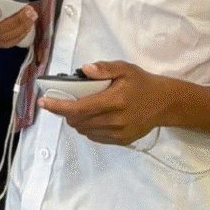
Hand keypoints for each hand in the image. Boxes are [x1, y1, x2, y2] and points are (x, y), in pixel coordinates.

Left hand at [40, 61, 174, 145]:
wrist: (166, 103)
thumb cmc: (142, 83)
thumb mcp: (125, 69)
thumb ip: (104, 68)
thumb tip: (83, 70)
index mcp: (114, 101)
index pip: (77, 108)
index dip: (57, 107)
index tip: (43, 102)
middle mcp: (115, 120)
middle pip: (77, 121)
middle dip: (66, 112)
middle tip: (66, 102)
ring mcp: (119, 133)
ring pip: (84, 130)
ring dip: (76, 121)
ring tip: (81, 109)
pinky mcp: (122, 140)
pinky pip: (95, 137)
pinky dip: (88, 128)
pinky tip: (93, 118)